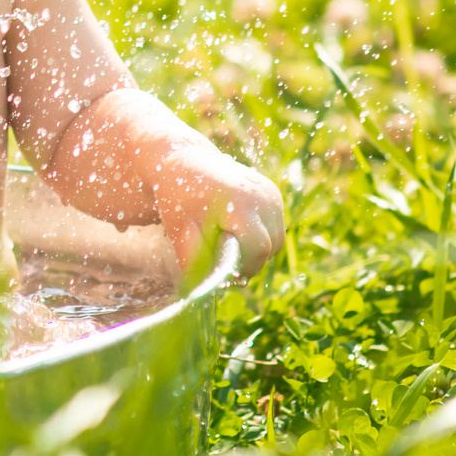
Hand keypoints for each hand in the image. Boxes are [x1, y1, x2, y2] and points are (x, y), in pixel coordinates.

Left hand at [156, 149, 285, 278]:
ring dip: (256, 250)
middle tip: (223, 261)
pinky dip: (260, 235)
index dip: (244, 266)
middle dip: (250, 261)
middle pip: (271, 247)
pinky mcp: (273, 193)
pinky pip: (275, 227)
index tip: (224, 272)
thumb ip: (195, 261)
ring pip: (276, 240)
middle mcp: (263, 197)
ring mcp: (271, 194)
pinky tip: (236, 231)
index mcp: (242, 203)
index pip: (259, 249)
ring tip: (228, 245)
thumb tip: (203, 293)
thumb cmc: (179, 197)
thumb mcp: (181, 232)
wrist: (185, 161)